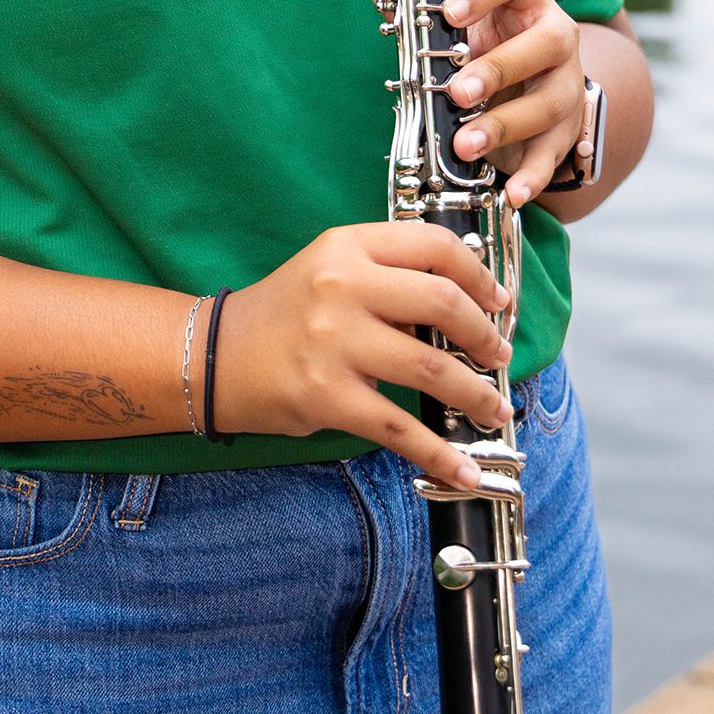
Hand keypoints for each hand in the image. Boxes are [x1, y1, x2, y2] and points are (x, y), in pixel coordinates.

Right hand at [215, 222, 511, 488]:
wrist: (216, 357)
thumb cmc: (283, 314)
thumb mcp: (330, 270)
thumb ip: (388, 276)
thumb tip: (463, 308)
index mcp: (347, 247)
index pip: (435, 246)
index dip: (480, 276)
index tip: (498, 302)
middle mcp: (342, 287)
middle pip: (443, 303)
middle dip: (485, 335)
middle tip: (498, 356)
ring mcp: (334, 343)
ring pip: (431, 367)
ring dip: (475, 393)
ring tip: (492, 406)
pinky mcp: (327, 396)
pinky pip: (400, 428)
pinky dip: (439, 453)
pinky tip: (463, 468)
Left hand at [442, 0, 584, 206]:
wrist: (536, 82)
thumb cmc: (488, 45)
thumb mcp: (464, 26)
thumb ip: (430, 15)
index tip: (450, 13)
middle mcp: (555, 37)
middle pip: (546, 42)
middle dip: (499, 69)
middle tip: (458, 92)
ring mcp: (566, 83)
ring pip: (550, 102)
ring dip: (505, 126)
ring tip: (465, 145)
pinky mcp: (566, 129)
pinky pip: (554, 154)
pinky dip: (533, 176)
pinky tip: (511, 192)